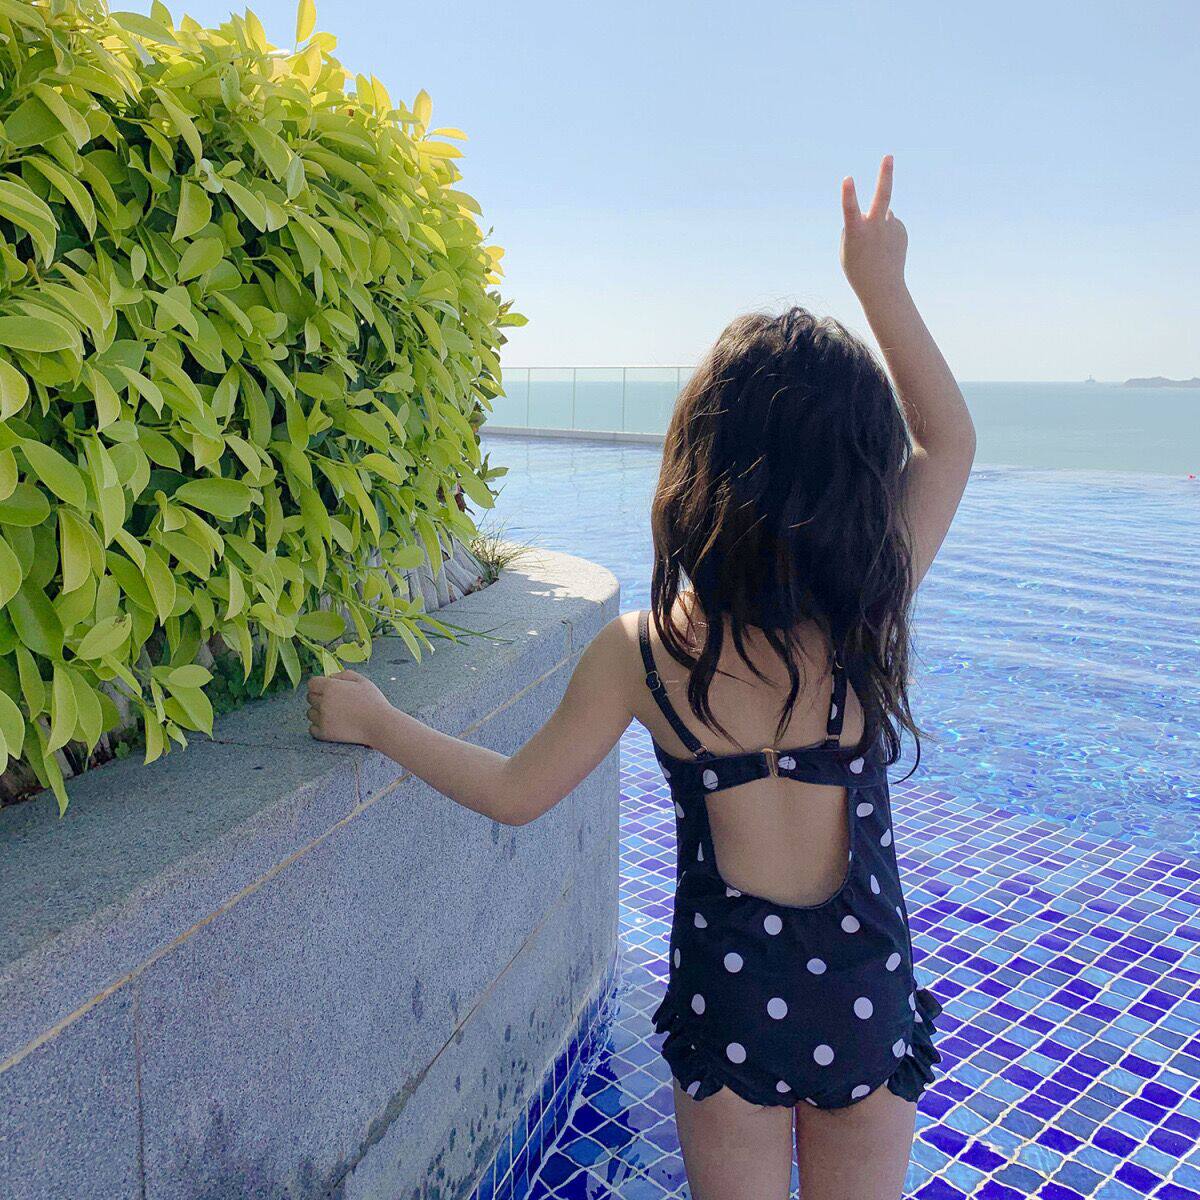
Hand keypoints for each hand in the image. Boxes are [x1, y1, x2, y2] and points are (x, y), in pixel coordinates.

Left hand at [306, 669, 391, 746]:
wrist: (379, 725)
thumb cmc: (373, 701)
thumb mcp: (362, 681)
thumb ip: (344, 675)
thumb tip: (330, 677)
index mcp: (330, 687)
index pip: (312, 683)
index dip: (319, 685)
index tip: (327, 689)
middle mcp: (323, 702)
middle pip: (310, 697)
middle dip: (319, 697)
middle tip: (335, 702)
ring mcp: (322, 719)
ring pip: (310, 713)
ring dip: (318, 712)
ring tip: (334, 714)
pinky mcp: (324, 733)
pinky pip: (312, 728)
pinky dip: (319, 726)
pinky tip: (332, 724)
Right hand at [840, 154, 907, 304]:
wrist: (882, 288)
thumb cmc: (857, 267)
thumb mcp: (850, 244)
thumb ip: (862, 221)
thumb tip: (885, 208)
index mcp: (856, 232)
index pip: (850, 210)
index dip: (848, 194)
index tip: (847, 178)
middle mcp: (876, 227)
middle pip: (882, 197)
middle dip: (885, 175)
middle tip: (889, 156)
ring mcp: (891, 228)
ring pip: (882, 214)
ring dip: (877, 225)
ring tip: (875, 248)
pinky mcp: (902, 230)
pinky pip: (890, 224)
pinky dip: (886, 233)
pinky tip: (885, 249)